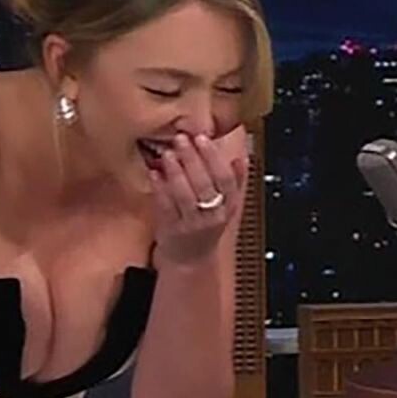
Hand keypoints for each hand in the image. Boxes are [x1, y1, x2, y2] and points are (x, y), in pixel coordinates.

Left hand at [150, 127, 248, 266]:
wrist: (191, 260)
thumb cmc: (208, 228)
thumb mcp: (228, 207)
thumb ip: (236, 182)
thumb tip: (242, 158)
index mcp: (228, 207)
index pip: (225, 179)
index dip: (214, 157)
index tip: (203, 138)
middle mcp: (212, 216)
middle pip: (205, 184)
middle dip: (192, 159)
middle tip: (181, 138)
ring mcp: (191, 224)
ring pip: (185, 195)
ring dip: (176, 171)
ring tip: (168, 153)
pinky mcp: (171, 230)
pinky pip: (165, 207)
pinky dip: (159, 188)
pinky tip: (154, 173)